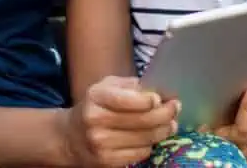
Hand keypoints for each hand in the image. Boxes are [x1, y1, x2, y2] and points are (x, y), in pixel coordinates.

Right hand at [61, 76, 179, 166]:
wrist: (69, 138)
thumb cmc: (94, 107)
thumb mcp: (105, 87)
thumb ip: (129, 85)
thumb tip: (159, 90)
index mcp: (96, 97)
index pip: (129, 99)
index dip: (151, 100)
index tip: (162, 98)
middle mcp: (96, 120)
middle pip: (143, 120)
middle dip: (165, 114)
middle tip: (176, 109)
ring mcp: (101, 143)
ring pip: (145, 139)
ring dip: (163, 131)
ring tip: (170, 124)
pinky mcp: (107, 161)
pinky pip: (140, 153)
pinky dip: (150, 145)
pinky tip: (151, 138)